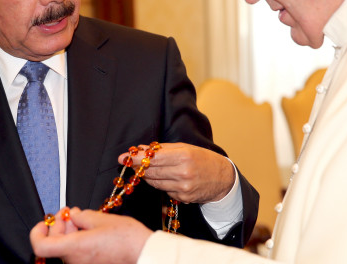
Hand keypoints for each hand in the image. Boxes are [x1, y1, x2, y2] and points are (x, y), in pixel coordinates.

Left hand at [30, 208, 151, 263]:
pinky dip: (78, 241)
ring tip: (83, 219)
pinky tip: (89, 230)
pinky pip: (77, 254)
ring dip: (69, 232)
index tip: (44, 222)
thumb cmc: (127, 239)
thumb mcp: (101, 219)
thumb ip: (80, 216)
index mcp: (74, 248)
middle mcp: (75, 261)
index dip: (37, 232)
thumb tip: (73, 216)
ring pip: (66, 248)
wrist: (145, 254)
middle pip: (54, 244)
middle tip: (69, 213)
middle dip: (59, 225)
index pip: (40, 247)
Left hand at [117, 142, 234, 202]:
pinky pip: (164, 190)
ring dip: (148, 175)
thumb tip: (140, 149)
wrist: (222, 178)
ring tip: (145, 169)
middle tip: (127, 161)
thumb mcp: (185, 148)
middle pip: (151, 172)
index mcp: (184, 156)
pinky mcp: (183, 199)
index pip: (154, 158)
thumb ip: (163, 149)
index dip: (137, 158)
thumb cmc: (203, 159)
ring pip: (155, 183)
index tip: (123, 156)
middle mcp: (183, 173)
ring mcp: (183, 188)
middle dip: (138, 166)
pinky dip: (161, 184)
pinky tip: (165, 178)